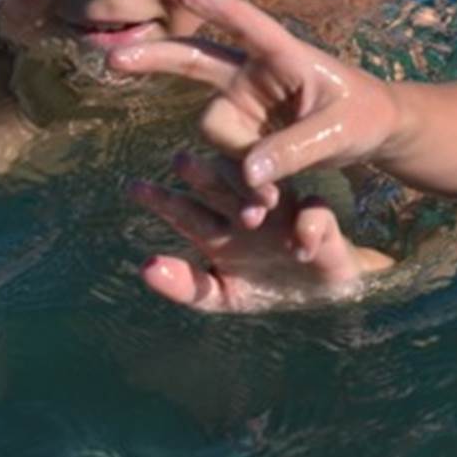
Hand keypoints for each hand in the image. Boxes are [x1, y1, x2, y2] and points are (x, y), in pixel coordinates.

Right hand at [111, 0, 400, 223]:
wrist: (371, 134)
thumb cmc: (362, 116)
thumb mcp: (338, 132)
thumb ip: (295, 148)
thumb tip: (248, 173)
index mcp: (284, 54)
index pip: (247, 25)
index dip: (217, 8)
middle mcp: (255, 74)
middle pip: (195, 59)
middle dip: (156, 59)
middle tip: (114, 60)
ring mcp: (245, 104)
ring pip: (214, 130)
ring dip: (229, 163)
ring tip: (267, 201)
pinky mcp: (244, 135)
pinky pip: (224, 159)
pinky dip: (238, 184)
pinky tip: (261, 208)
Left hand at [132, 152, 391, 311]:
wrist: (321, 294)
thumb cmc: (266, 288)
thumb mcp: (221, 296)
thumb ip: (185, 286)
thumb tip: (146, 267)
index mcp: (220, 228)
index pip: (185, 210)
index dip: (161, 200)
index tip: (134, 188)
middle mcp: (248, 212)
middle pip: (221, 189)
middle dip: (202, 175)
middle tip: (181, 160)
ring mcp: (284, 214)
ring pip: (268, 191)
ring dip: (256, 192)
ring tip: (247, 208)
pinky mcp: (322, 225)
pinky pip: (317, 218)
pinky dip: (310, 227)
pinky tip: (301, 246)